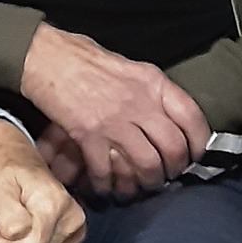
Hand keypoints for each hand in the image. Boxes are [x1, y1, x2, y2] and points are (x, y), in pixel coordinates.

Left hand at [0, 119, 86, 242]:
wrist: (11, 149)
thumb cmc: (1, 165)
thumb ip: (9, 217)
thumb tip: (18, 238)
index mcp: (56, 206)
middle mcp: (73, 219)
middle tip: (1, 227)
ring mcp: (77, 227)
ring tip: (12, 226)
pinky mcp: (74, 233)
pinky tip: (24, 233)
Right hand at [20, 24, 208, 197]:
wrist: (43, 56)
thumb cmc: (81, 56)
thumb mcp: (126, 64)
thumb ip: (146, 89)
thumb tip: (161, 112)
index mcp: (151, 82)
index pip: (191, 117)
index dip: (198, 142)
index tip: (194, 154)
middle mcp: (139, 102)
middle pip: (172, 147)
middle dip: (174, 168)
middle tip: (168, 174)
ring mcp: (114, 120)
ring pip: (147, 164)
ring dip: (147, 181)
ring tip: (142, 184)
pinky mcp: (89, 135)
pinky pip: (107, 170)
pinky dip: (108, 184)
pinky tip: (106, 187)